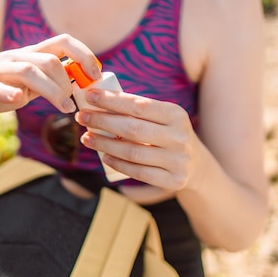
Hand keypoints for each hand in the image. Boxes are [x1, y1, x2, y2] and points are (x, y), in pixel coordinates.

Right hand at [0, 34, 101, 115]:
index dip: (83, 55)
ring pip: (28, 71)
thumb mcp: (26, 85)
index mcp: (29, 55)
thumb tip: (79, 85)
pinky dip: (7, 92)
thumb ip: (50, 82)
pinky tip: (18, 100)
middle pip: (48, 60)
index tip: (96, 75)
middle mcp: (14, 58)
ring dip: (51, 89)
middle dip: (68, 81)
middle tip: (75, 104)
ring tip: (65, 108)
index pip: (62, 42)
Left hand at [75, 89, 198, 190]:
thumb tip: (97, 99)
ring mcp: (177, 160)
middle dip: (102, 121)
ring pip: (133, 152)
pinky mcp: (173, 180)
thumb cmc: (167, 134)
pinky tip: (104, 157)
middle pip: (132, 128)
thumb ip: (136, 109)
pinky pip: (138, 172)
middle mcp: (179, 137)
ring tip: (87, 138)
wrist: (195, 165)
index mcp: (176, 114)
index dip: (112, 100)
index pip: (139, 105)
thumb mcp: (162, 117)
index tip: (90, 96)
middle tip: (81, 117)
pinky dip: (118, 164)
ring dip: (104, 144)